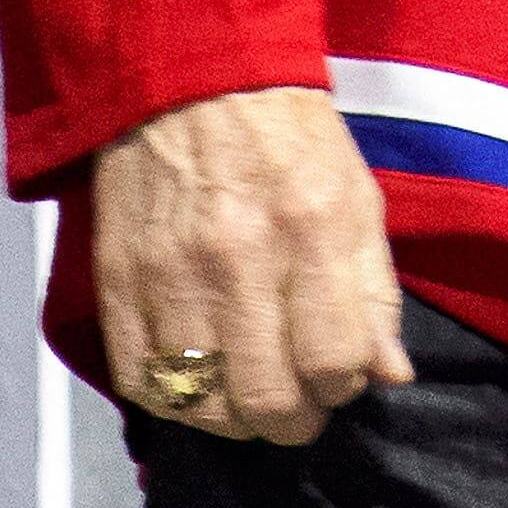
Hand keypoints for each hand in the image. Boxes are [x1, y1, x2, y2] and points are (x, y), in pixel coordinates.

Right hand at [92, 84, 412, 445]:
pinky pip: (140, 383)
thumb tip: (390, 376)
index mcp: (310, 230)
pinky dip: (173, 401)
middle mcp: (237, 260)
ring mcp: (168, 277)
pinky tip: (199, 382)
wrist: (193, 85)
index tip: (340, 376)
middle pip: (266, 399)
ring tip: (250, 399)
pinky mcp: (118, 285)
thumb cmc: (290, 142)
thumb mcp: (356, 198)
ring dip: (235, 421)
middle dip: (293, 422)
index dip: (344, 386)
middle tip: (299, 409)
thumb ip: (374, 292)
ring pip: (200, 405)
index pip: (334, 361)